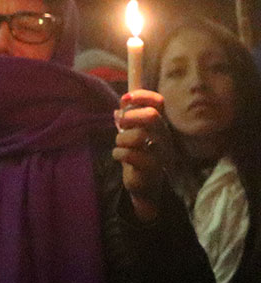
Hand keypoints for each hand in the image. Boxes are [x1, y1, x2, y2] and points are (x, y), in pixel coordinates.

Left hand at [114, 89, 170, 217]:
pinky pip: (130, 154)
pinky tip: (119, 156)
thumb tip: (119, 109)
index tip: (125, 99)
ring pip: (139, 135)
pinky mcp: (151, 167)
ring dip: (121, 139)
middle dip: (131, 117)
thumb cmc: (138, 156)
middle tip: (122, 125)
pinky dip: (118, 153)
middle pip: (152, 116)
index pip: (158, 102)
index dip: (142, 96)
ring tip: (120, 146)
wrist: (145, 186)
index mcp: (159, 125)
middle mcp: (163, 136)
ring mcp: (160, 152)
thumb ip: (126, 121)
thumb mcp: (131, 135)